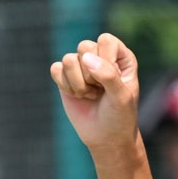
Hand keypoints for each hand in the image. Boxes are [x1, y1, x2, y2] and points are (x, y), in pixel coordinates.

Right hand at [50, 34, 142, 161]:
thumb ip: (108, 75)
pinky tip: (77, 96)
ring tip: (90, 95)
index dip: (105, 60)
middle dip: (90, 75)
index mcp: (120, 55)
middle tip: (99, 91)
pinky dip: (65, 86)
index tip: (112, 82)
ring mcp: (81, 65)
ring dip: (78, 84)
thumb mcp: (121, 97)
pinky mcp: (65, 76)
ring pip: (68, 59)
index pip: (106, 41)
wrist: (106, 137)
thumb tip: (85, 58)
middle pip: (84, 47)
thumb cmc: (120, 116)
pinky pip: (56, 69)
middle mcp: (100, 56)